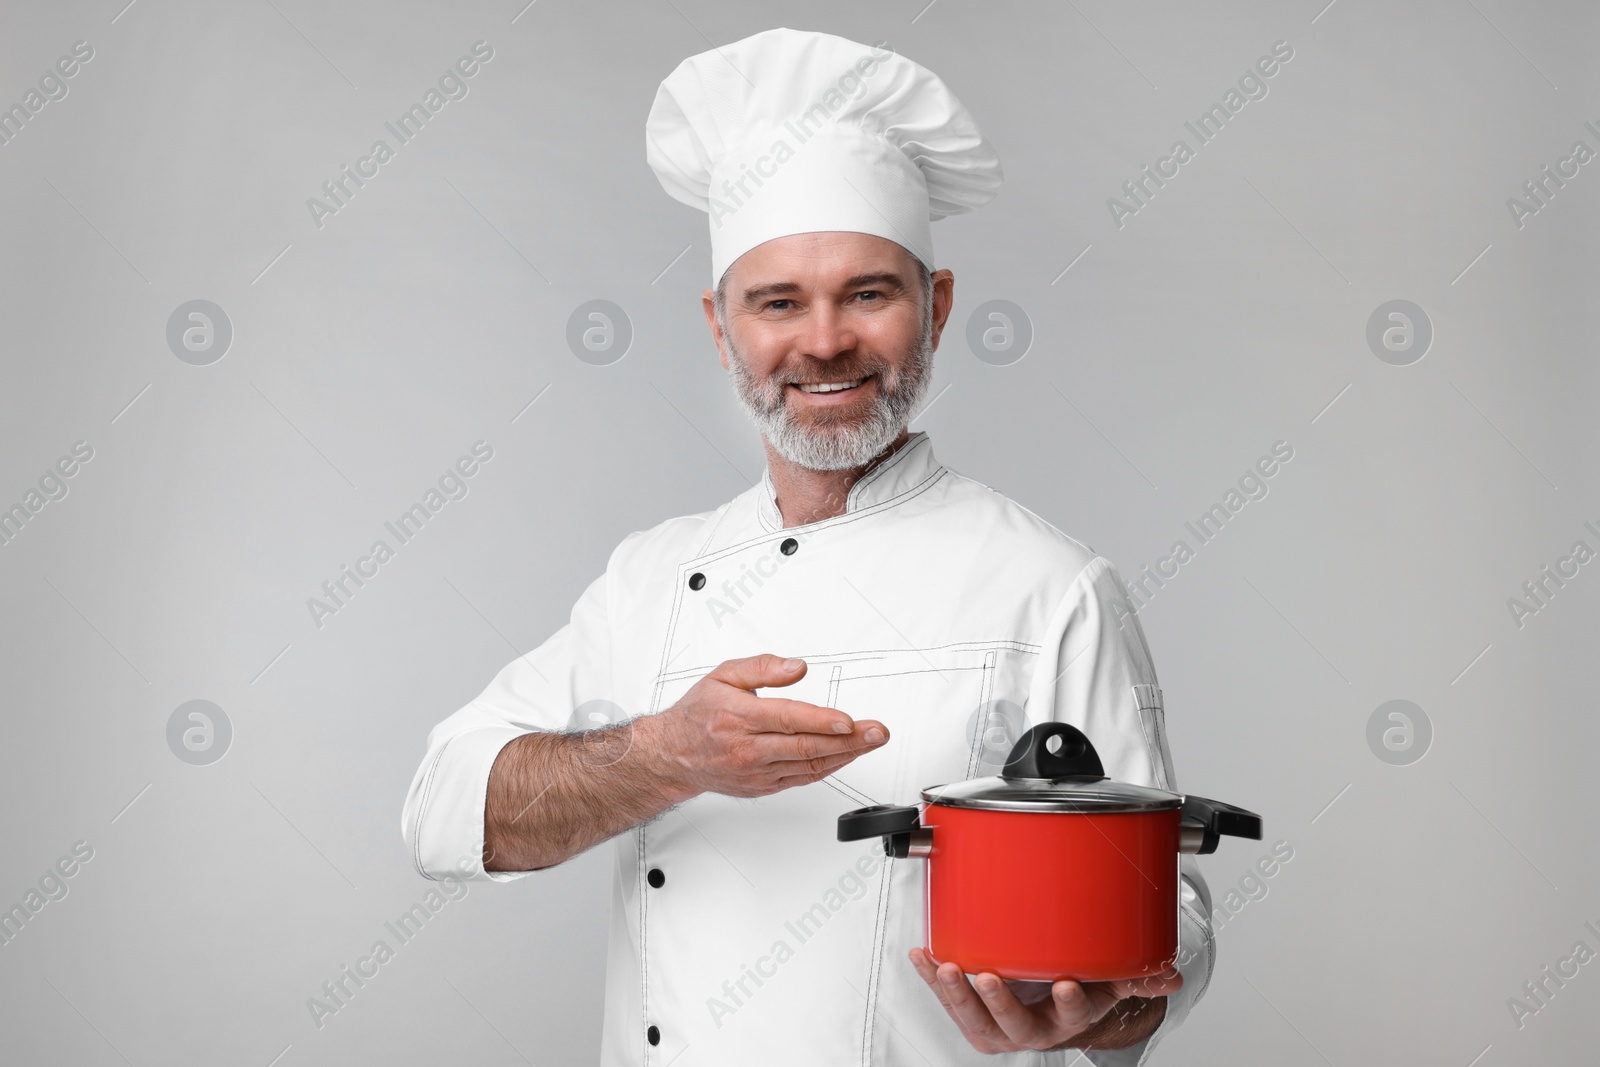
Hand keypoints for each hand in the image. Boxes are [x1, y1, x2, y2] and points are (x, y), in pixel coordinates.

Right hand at [648, 654, 888, 800]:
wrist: (672, 757)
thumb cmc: (698, 715)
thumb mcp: (723, 676)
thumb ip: (762, 668)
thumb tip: (798, 668)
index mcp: (738, 718)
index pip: (788, 720)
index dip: (822, 721)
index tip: (850, 721)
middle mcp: (748, 749)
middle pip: (806, 747)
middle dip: (848, 740)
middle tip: (877, 733)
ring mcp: (756, 772)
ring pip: (808, 766)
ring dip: (845, 755)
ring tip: (871, 742)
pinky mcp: (763, 787)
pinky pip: (802, 778)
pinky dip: (827, 767)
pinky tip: (845, 756)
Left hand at [909, 948, 1180, 1051]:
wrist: (1049, 1011)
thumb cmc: (1073, 992)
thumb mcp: (1107, 986)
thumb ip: (1134, 977)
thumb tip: (1171, 977)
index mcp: (1068, 1018)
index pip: (1072, 1013)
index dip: (1070, 1002)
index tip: (1066, 984)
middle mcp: (1031, 1028)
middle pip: (1013, 1023)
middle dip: (999, 1002)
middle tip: (988, 978)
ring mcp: (997, 1024)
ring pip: (973, 1017)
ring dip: (956, 993)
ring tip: (944, 967)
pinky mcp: (971, 1015)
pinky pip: (947, 999)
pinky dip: (930, 978)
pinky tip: (922, 956)